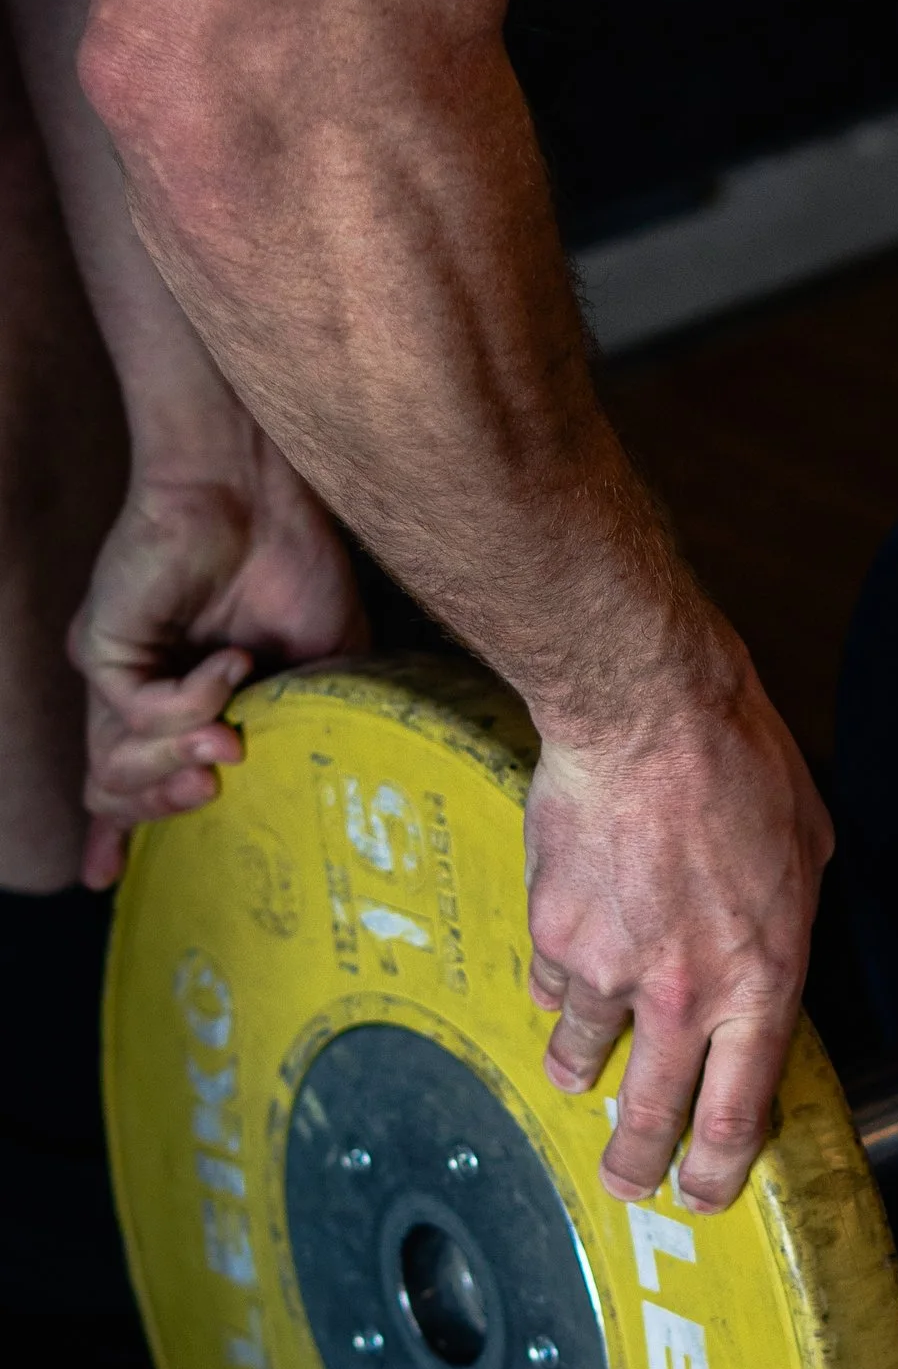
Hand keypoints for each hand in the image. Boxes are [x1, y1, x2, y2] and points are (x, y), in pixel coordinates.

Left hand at [73, 454, 366, 885]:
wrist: (261, 488)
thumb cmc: (295, 564)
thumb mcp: (324, 670)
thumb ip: (313, 731)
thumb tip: (312, 797)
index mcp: (183, 701)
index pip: (138, 781)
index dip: (124, 831)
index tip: (108, 880)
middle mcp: (140, 692)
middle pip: (118, 789)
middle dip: (165, 809)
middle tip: (215, 795)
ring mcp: (120, 670)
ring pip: (113, 767)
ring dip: (176, 766)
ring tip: (229, 745)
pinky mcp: (103, 645)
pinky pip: (135, 711)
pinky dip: (193, 700)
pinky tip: (235, 666)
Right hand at [524, 644, 831, 1214]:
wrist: (647, 715)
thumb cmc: (741, 767)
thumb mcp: (805, 850)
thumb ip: (785, 917)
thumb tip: (768, 940)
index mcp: (762, 982)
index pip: (739, 1112)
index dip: (718, 1169)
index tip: (703, 1194)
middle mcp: (683, 995)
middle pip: (650, 1117)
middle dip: (636, 1168)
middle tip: (628, 1188)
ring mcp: (609, 972)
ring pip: (582, 1055)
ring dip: (578, 1072)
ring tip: (575, 1076)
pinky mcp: (552, 936)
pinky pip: (549, 987)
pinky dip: (556, 990)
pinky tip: (562, 975)